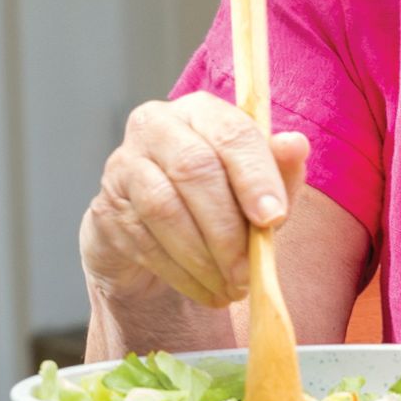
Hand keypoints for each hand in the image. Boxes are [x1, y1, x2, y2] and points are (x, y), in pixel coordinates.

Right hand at [78, 92, 314, 308]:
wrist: (157, 235)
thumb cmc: (217, 200)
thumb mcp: (256, 186)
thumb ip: (279, 169)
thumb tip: (295, 144)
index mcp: (200, 110)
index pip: (230, 132)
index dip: (254, 175)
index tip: (274, 219)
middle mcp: (155, 126)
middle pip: (193, 169)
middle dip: (227, 228)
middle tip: (250, 272)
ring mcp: (123, 166)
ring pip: (163, 208)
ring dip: (203, 258)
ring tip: (231, 288)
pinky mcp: (105, 208)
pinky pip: (143, 242)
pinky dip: (181, 274)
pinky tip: (206, 290)